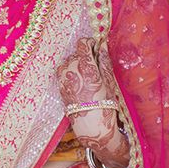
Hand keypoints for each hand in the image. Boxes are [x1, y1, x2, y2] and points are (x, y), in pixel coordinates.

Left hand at [56, 37, 127, 167]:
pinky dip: (71, 71)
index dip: (90, 43)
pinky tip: (79, 80)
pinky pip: (63, 71)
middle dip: (85, 55)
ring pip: (68, 61)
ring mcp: (64, 79)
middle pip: (76, 53)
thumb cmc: (104, 103)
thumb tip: (102, 44)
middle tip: (95, 65)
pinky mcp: (59, 86)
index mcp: (86, 68)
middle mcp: (72, 71)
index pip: (82, 44)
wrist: (90, 124)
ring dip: (77, 63)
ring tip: (87, 75)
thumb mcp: (108, 81)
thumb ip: (104, 61)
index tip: (95, 46)